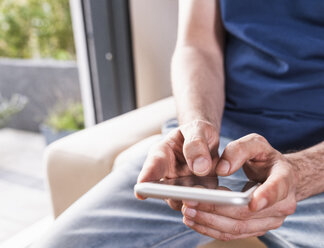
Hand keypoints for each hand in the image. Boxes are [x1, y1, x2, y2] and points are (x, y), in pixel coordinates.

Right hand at [136, 120, 218, 209]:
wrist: (207, 140)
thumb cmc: (197, 132)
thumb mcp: (198, 129)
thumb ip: (196, 144)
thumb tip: (200, 168)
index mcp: (161, 154)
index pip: (151, 167)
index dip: (146, 180)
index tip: (141, 192)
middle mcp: (168, 175)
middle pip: (165, 191)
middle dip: (175, 196)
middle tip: (188, 198)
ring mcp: (182, 187)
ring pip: (184, 201)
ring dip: (195, 201)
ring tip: (208, 196)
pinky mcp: (199, 194)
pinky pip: (203, 203)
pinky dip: (211, 202)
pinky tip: (220, 196)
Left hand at [182, 133, 297, 240]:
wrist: (276, 175)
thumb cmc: (264, 157)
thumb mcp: (254, 144)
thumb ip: (239, 150)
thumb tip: (221, 169)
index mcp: (284, 179)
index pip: (277, 189)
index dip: (266, 196)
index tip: (252, 202)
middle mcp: (281, 205)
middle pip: (246, 214)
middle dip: (216, 210)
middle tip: (190, 201)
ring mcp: (269, 221)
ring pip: (237, 228)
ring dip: (209, 222)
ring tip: (187, 212)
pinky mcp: (255, 228)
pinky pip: (232, 234)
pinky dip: (211, 229)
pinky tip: (194, 220)